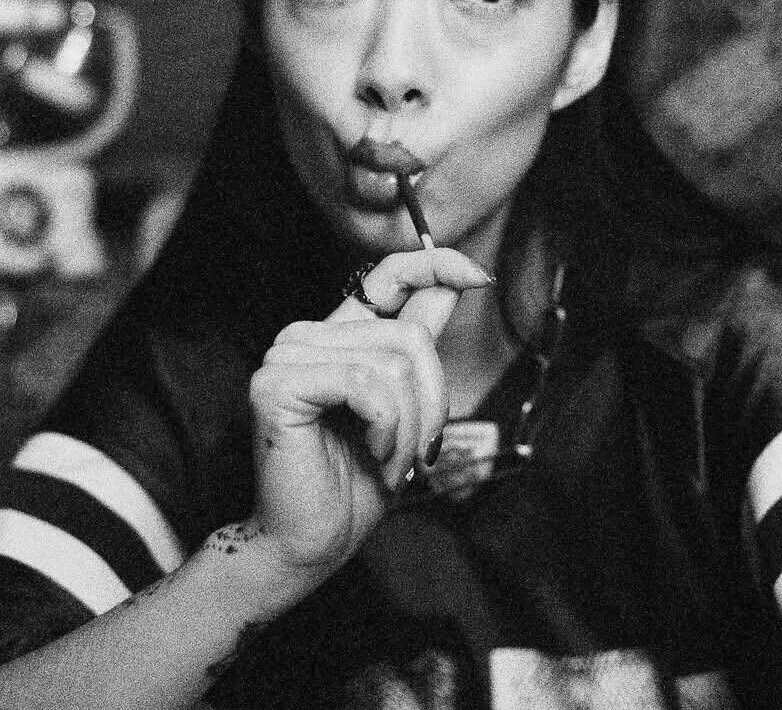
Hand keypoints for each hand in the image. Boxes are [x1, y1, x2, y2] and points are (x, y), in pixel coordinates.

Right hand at [247, 248, 491, 576]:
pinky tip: (372, 452)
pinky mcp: (276, 383)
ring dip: (408, 426)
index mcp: (338, 335)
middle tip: (415, 450)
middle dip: (430, 402)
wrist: (311, 543)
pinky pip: (366, 385)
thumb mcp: (408, 404)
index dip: (435, 263)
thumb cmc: (357, 482)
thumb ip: (420, 340)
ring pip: (391, 363)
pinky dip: (386, 428)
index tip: (480, 277)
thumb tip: (459, 280)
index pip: (388, 274)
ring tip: (388, 458)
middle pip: (408, 336)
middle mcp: (308, 335)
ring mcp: (287, 355)